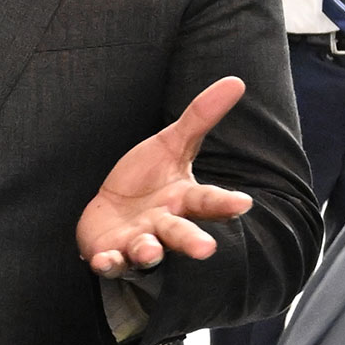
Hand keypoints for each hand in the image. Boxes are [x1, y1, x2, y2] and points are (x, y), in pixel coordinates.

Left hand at [77, 77, 255, 277]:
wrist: (110, 213)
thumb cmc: (147, 180)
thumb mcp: (172, 145)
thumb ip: (200, 118)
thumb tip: (236, 81)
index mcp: (183, 200)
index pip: (208, 201)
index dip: (225, 203)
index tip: (243, 204)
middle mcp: (165, 225)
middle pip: (181, 233)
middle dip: (193, 241)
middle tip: (207, 249)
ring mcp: (139, 242)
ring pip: (148, 251)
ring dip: (149, 252)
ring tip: (150, 251)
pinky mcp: (112, 253)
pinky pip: (111, 261)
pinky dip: (107, 263)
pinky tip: (101, 260)